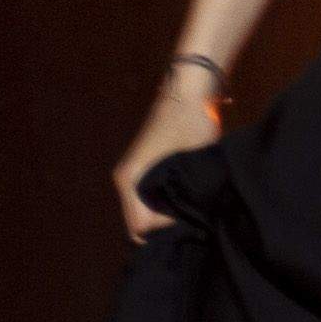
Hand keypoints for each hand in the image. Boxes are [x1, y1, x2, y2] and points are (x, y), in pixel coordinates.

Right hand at [111, 77, 222, 239]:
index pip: (139, 227)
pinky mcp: (146, 170)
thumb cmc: (190, 123)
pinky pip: (151, 199)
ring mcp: (135, 174)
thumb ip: (183, 199)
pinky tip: (189, 200)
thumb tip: (186, 224)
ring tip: (193, 212)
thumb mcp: (191, 164)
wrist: (188, 91)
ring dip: (166, 216)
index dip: (166, 229)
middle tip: (193, 223)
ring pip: (146, 211)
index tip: (190, 219)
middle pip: (140, 222)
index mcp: (129, 180)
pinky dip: (167, 204)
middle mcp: (126, 180)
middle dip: (164, 228)